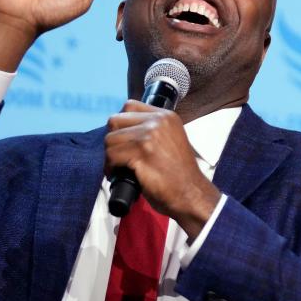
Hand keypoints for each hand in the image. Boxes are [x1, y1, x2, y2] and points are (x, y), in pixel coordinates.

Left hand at [105, 100, 220, 237]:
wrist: (190, 194)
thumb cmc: (178, 173)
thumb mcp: (170, 139)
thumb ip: (152, 130)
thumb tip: (123, 129)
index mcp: (166, 116)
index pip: (129, 106)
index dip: (121, 124)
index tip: (124, 140)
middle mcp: (158, 121)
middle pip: (115, 121)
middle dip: (113, 140)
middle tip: (119, 155)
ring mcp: (150, 136)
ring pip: (110, 139)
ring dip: (110, 156)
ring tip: (119, 167)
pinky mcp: (142, 154)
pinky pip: (112, 156)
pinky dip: (110, 167)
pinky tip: (118, 175)